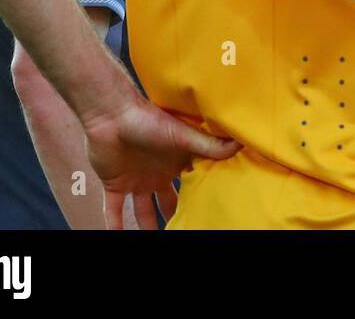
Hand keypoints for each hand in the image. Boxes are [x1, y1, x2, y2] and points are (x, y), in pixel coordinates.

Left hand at [81, 96, 240, 229]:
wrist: (113, 115)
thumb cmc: (149, 120)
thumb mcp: (183, 135)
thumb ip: (210, 144)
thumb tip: (241, 143)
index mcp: (177, 163)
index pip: (192, 184)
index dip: (200, 197)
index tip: (211, 209)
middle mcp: (159, 174)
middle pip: (169, 203)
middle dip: (175, 217)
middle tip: (185, 227)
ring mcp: (136, 181)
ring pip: (143, 212)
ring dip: (147, 227)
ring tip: (153, 239)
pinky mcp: (115, 185)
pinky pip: (114, 211)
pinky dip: (115, 225)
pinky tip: (116, 238)